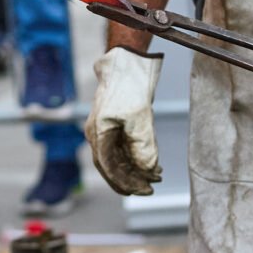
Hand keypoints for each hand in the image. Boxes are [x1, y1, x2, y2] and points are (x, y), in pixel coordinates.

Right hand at [84, 47, 162, 195]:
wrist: (126, 62)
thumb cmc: (129, 86)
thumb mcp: (140, 117)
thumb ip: (143, 145)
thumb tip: (147, 168)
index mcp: (98, 132)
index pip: (109, 167)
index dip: (126, 181)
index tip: (145, 189)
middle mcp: (97, 133)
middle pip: (111, 166)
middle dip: (130, 179)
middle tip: (150, 188)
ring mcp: (104, 129)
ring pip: (117, 158)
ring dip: (135, 169)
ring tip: (156, 176)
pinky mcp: (114, 124)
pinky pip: (122, 147)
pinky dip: (135, 157)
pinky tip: (152, 163)